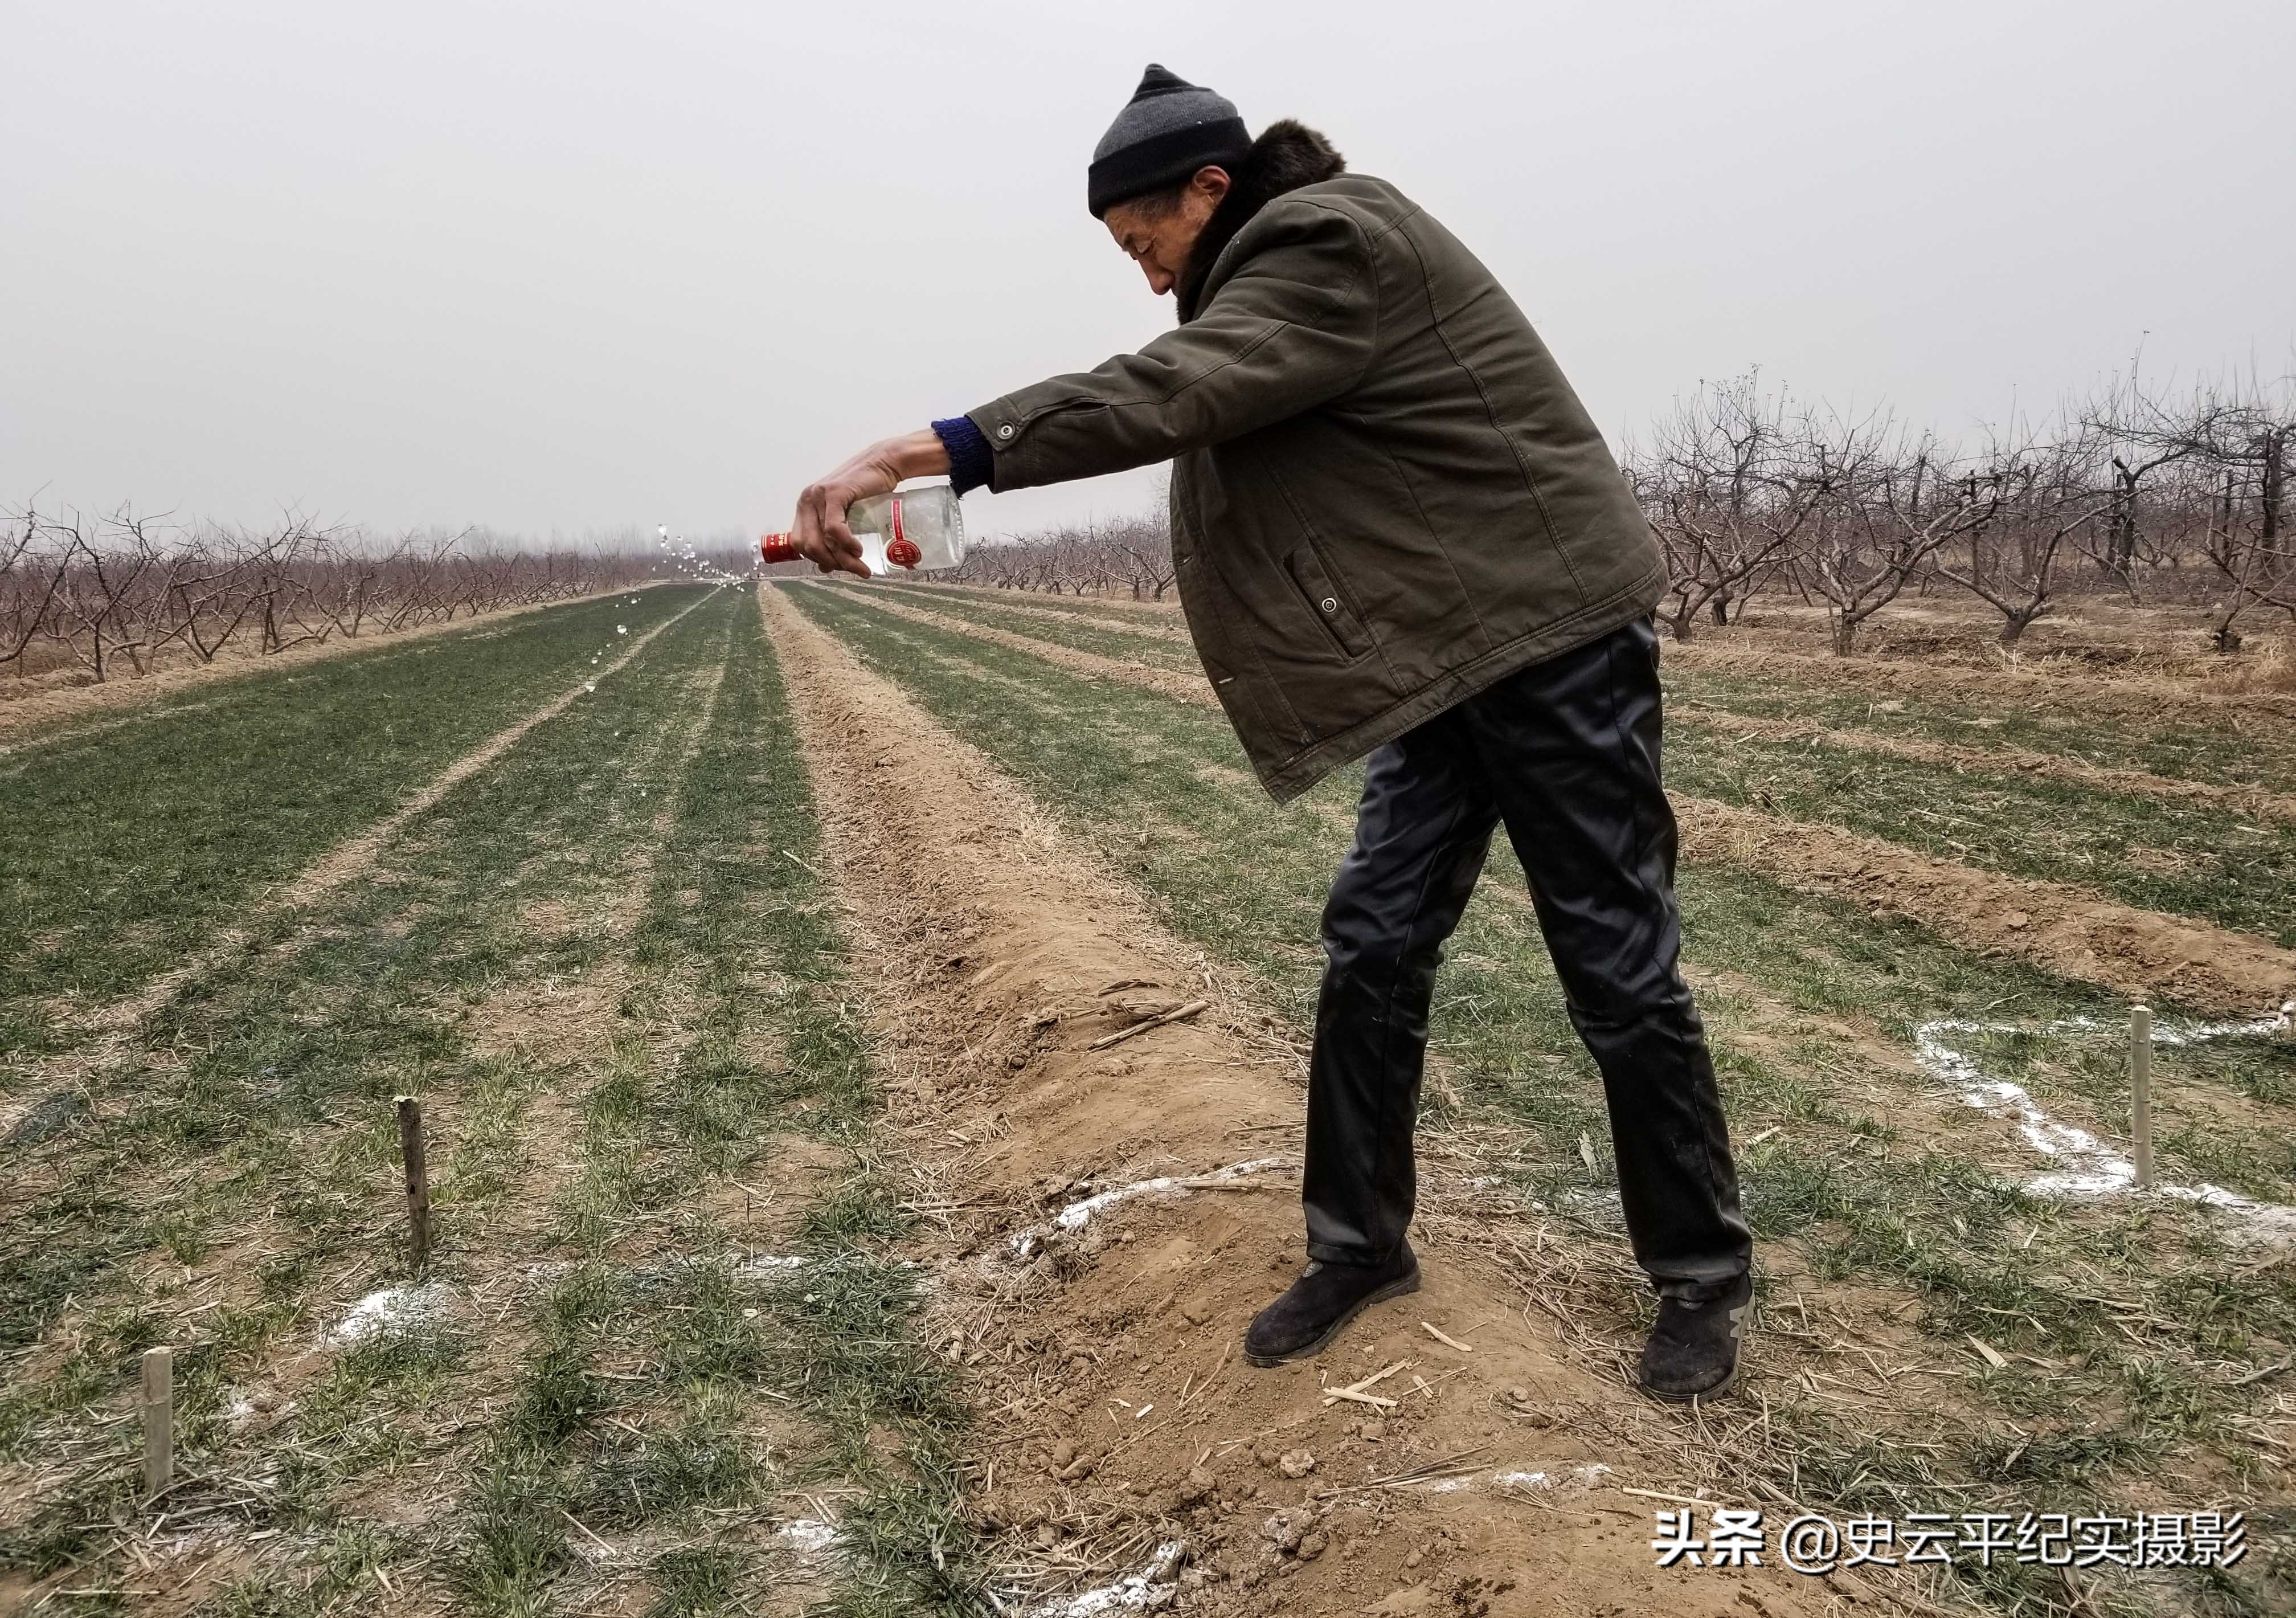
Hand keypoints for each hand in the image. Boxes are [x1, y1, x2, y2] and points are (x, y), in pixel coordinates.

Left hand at [790, 429, 951, 577]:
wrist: (883, 464)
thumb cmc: (866, 491)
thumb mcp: (845, 516)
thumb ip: (832, 538)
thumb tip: (825, 568)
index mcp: (804, 508)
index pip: (800, 544)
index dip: (817, 560)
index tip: (838, 567)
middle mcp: (806, 501)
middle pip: (809, 546)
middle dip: (832, 564)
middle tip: (855, 570)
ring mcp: (818, 496)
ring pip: (823, 540)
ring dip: (844, 560)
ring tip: (862, 567)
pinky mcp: (834, 493)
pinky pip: (834, 529)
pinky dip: (846, 544)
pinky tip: (858, 550)